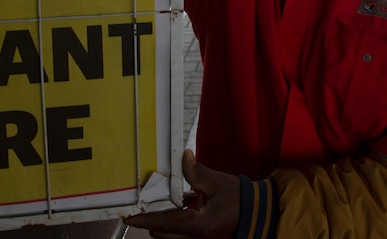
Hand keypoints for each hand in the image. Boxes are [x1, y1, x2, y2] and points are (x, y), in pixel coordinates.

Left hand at [123, 149, 239, 237]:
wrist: (258, 214)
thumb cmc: (240, 200)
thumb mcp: (218, 183)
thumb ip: (197, 172)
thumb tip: (184, 156)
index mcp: (197, 226)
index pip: (162, 223)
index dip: (143, 219)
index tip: (129, 217)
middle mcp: (194, 237)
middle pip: (161, 233)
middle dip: (151, 220)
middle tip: (146, 202)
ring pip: (169, 235)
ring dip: (164, 221)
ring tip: (166, 201)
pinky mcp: (201, 237)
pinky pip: (180, 233)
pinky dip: (175, 221)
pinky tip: (184, 203)